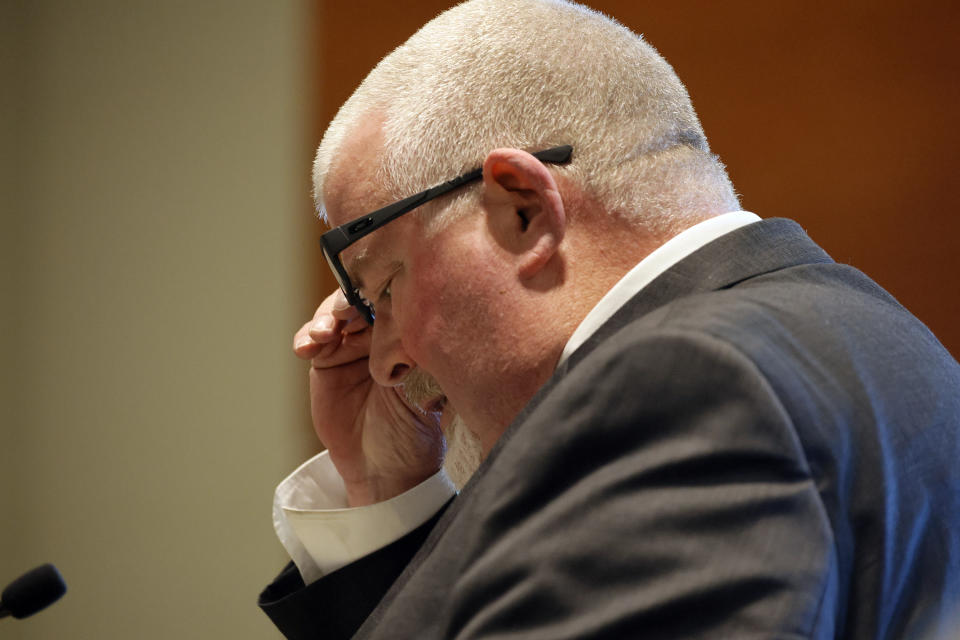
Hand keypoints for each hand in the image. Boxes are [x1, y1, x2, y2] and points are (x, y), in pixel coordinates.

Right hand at [293, 290, 444, 505]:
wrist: (385, 469)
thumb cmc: (415, 429)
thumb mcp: (425, 391)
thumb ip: (418, 358)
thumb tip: (418, 323)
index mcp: (409, 333)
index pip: (395, 298)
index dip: (383, 290)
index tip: (376, 293)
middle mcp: (380, 333)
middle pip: (361, 299)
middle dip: (350, 299)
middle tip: (346, 311)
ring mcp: (351, 345)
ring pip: (334, 315)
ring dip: (326, 318)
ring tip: (325, 333)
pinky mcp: (325, 362)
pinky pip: (312, 340)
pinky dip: (307, 337)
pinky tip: (307, 346)